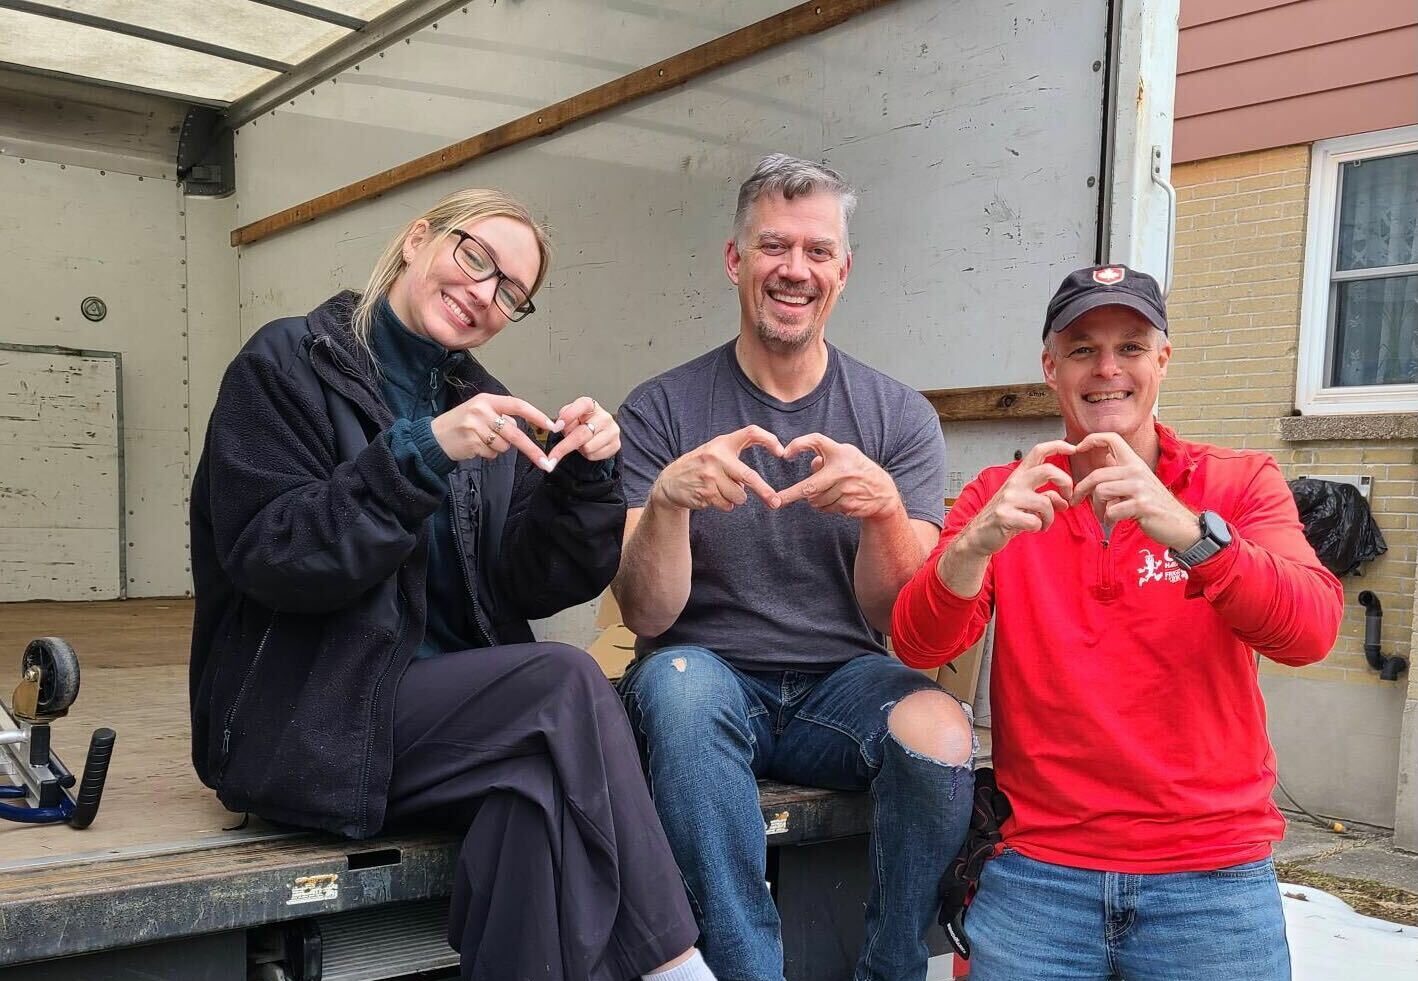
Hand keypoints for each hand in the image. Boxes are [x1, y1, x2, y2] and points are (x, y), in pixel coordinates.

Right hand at [431, 393, 560, 469]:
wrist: (434, 437)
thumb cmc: (460, 423)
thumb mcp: (479, 411)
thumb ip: (500, 416)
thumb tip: (522, 428)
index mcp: (487, 400)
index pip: (518, 405)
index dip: (536, 416)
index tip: (552, 425)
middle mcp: (482, 410)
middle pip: (514, 433)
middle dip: (532, 449)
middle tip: (546, 462)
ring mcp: (476, 427)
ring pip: (504, 446)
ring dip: (498, 449)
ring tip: (481, 441)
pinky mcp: (471, 442)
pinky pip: (492, 454)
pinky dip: (488, 454)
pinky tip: (474, 447)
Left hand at [547, 396, 619, 466]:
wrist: (597, 433)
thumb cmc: (581, 423)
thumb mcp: (569, 416)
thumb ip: (564, 418)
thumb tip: (558, 427)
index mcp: (591, 405)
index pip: (581, 406)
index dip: (568, 416)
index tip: (556, 428)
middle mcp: (604, 416)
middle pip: (582, 434)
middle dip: (564, 447)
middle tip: (552, 457)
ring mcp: (612, 431)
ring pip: (588, 447)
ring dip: (579, 449)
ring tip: (581, 443)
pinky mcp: (616, 444)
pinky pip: (594, 455)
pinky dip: (587, 455)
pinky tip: (589, 447)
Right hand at [651, 425, 784, 512]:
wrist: (670, 482)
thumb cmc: (701, 465)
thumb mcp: (715, 451)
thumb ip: (735, 452)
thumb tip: (768, 458)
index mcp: (723, 443)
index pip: (750, 433)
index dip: (768, 439)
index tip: (781, 451)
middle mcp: (717, 456)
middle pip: (749, 476)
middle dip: (764, 491)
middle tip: (776, 502)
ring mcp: (710, 476)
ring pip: (739, 495)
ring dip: (736, 497)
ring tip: (721, 489)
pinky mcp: (706, 492)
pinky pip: (728, 505)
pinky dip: (726, 504)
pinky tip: (713, 496)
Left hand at [775, 433, 901, 520]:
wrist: (883, 492)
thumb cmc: (857, 470)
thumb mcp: (845, 455)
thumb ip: (825, 456)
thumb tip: (811, 466)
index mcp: (840, 452)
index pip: (816, 441)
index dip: (799, 444)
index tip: (785, 454)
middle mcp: (843, 469)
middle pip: (809, 486)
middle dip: (790, 495)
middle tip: (776, 501)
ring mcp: (846, 489)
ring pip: (816, 500)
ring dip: (814, 499)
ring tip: (827, 492)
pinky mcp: (848, 504)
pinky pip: (825, 508)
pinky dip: (825, 506)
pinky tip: (836, 500)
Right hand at [957, 440, 1076, 555]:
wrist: (979, 535)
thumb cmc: (1003, 516)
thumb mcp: (1026, 502)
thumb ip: (1045, 496)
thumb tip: (1064, 501)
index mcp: (1019, 476)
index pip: (1039, 451)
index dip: (1058, 446)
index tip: (1073, 448)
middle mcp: (1014, 483)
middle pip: (1048, 470)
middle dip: (1066, 483)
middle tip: (1067, 497)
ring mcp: (1008, 499)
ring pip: (1045, 502)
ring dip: (1050, 517)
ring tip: (1044, 523)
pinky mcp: (1005, 516)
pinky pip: (1035, 521)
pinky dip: (1039, 527)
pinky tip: (1032, 528)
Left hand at [1070, 432, 1196, 548]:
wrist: (1180, 525)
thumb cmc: (1156, 506)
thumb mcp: (1139, 482)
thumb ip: (1121, 472)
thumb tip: (1103, 460)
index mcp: (1135, 463)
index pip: (1112, 438)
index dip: (1092, 439)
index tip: (1078, 447)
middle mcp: (1137, 471)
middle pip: (1097, 475)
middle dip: (1081, 490)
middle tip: (1076, 501)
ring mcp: (1140, 487)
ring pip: (1101, 492)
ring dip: (1097, 508)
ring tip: (1105, 516)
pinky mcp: (1141, 504)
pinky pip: (1111, 511)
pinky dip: (1108, 520)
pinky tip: (1114, 522)